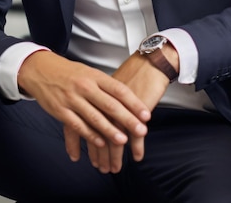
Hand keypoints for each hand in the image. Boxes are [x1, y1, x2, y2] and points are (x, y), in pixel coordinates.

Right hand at [17, 51, 150, 168]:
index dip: (134, 103)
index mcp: (95, 76)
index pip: (119, 89)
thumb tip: (127, 99)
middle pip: (110, 105)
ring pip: (94, 118)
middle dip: (127, 119)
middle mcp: (85, 87)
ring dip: (110, 131)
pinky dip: (90, 135)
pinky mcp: (61, 111)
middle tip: (141, 130)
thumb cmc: (69, 72)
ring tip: (123, 140)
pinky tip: (100, 143)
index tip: (146, 114)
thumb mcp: (89, 72)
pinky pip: (78, 126)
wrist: (40, 70)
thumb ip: (105, 86)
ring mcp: (72, 99)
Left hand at [86, 44, 179, 172]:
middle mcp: (104, 101)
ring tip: (115, 168)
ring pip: (114, 136)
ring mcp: (121, 105)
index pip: (81, 121)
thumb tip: (90, 113)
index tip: (83, 157)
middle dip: (99, 154)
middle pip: (97, 133)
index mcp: (93, 95)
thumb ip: (98, 100)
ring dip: (114, 156)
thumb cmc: (130, 74)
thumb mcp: (108, 85)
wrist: (149, 62)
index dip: (82, 142)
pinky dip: (136, 146)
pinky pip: (136, 132)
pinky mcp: (138, 109)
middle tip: (101, 168)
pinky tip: (136, 156)